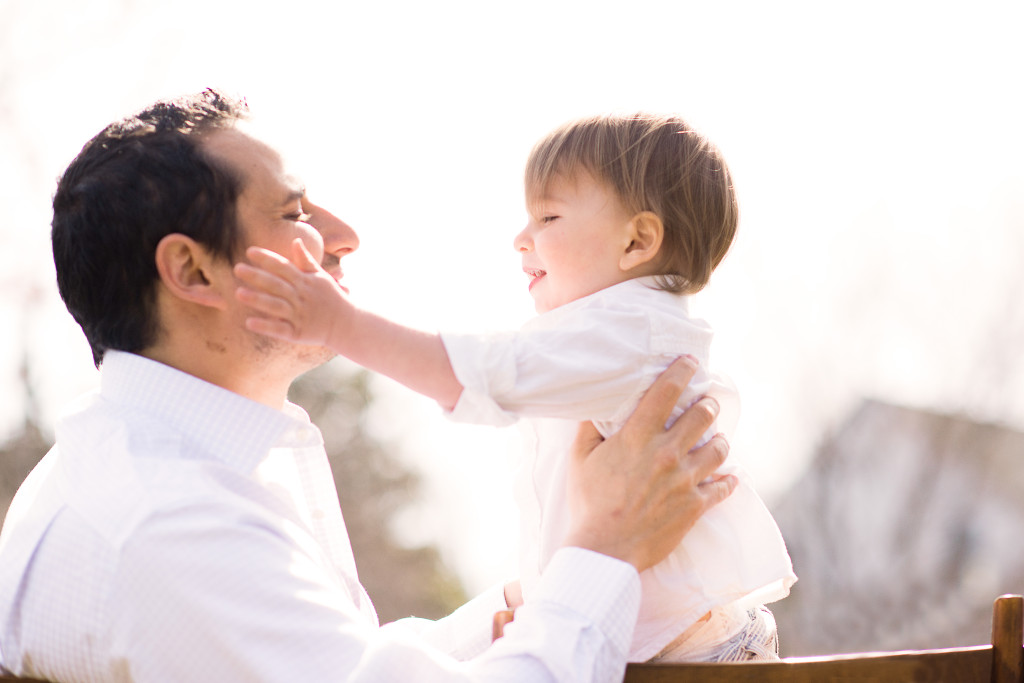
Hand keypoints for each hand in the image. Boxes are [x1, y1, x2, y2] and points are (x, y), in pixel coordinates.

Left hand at [234, 238, 350, 346]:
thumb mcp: (321, 277)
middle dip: (257, 276)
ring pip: (276, 306)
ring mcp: (300, 316)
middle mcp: (302, 297)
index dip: (267, 259)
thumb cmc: (333, 298)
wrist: (347, 325)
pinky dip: (265, 326)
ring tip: (238, 293)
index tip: (250, 251)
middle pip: (277, 285)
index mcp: (306, 282)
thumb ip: (306, 260)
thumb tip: (296, 241)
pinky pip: (280, 329)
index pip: (284, 267)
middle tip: (237, 268)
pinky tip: (249, 323)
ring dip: (258, 300)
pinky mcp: (298, 333)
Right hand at [563, 356, 735, 571]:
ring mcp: (685, 480)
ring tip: (715, 438)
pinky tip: (729, 478)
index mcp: (638, 437)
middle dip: (707, 405)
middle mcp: (666, 452)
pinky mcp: (695, 506)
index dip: (681, 371)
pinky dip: (728, 481)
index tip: (690, 362)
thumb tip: (595, 407)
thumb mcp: (580, 460)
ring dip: (718, 440)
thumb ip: (589, 430)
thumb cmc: (589, 503)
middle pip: (702, 416)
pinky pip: (723, 487)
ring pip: (718, 448)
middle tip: (706, 405)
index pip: (666, 392)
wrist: (606, 549)